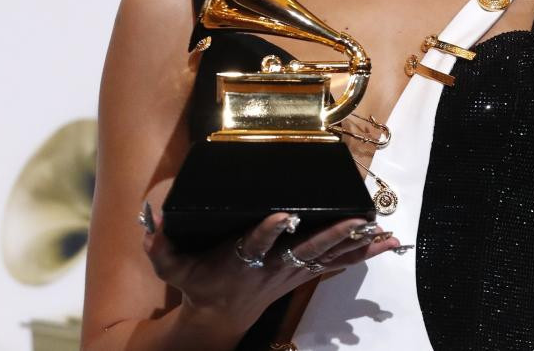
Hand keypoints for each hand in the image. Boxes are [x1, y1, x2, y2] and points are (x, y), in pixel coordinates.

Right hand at [142, 208, 398, 332]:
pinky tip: (384, 244)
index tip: (284, 215)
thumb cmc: (199, 285)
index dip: (270, 230)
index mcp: (243, 259)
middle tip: (358, 222)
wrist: (218, 319)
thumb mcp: (174, 268)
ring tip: (385, 234)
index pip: (256, 242)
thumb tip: (147, 221)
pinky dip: (361, 254)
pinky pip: (336, 263)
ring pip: (329, 257)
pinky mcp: (301, 274)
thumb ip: (161, 246)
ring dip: (357, 245)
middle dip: (333, 236)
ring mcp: (290, 272)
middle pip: (306, 250)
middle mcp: (273, 266)